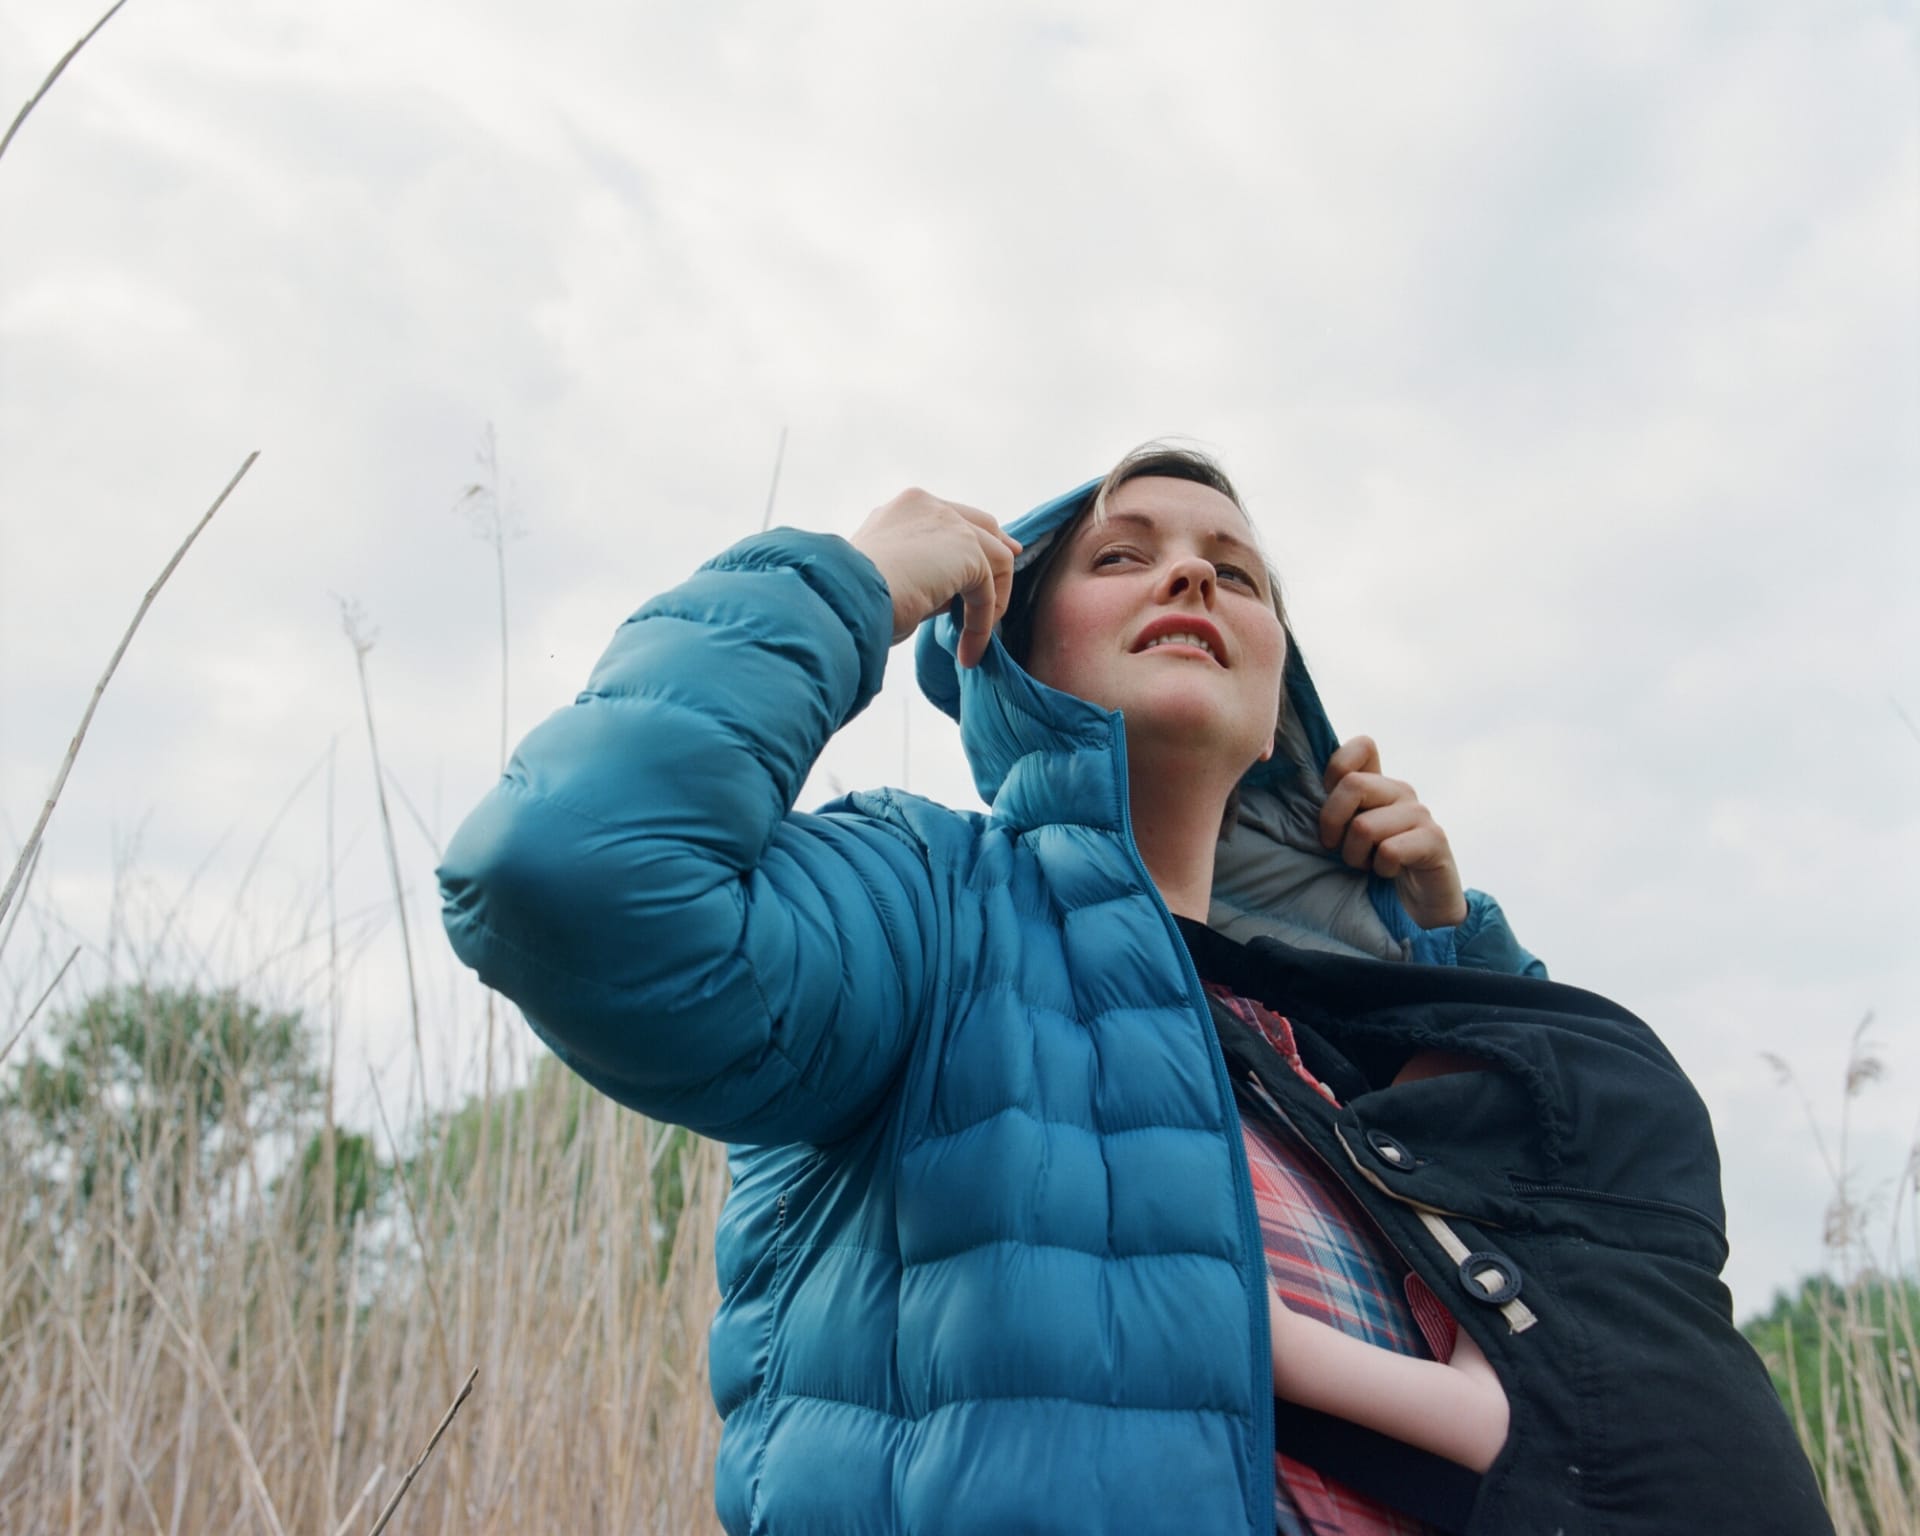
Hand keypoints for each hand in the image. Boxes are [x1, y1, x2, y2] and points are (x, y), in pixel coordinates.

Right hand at [849, 490, 1020, 668]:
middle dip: (1000, 548)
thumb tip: (951, 597)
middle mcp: (925, 505)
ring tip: (972, 642)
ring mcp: (947, 521)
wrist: (844, 597)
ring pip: (994, 557)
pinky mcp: (966, 549)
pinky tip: (968, 650)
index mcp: (902, 509)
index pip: (948, 517)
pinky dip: (983, 623)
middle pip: (981, 523)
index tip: (985, 563)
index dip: (971, 540)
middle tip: (1010, 572)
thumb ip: (923, 576)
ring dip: (989, 602)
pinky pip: (988, 589)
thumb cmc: (851, 600)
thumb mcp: (888, 579)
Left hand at [1318, 736, 1467, 928]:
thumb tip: (1292, 791)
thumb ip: (1330, 810)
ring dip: (1356, 856)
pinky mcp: (1434, 839)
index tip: (1327, 801)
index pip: (1363, 745)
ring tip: (1368, 867)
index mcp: (1377, 785)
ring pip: (1365, 825)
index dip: (1336, 768)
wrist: (1416, 909)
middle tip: (1338, 849)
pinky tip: (1390, 873)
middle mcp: (1400, 792)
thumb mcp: (1343, 835)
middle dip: (1333, 824)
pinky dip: (1381, 869)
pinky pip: (1389, 850)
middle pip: (1353, 784)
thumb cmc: (1371, 871)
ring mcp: (1420, 814)